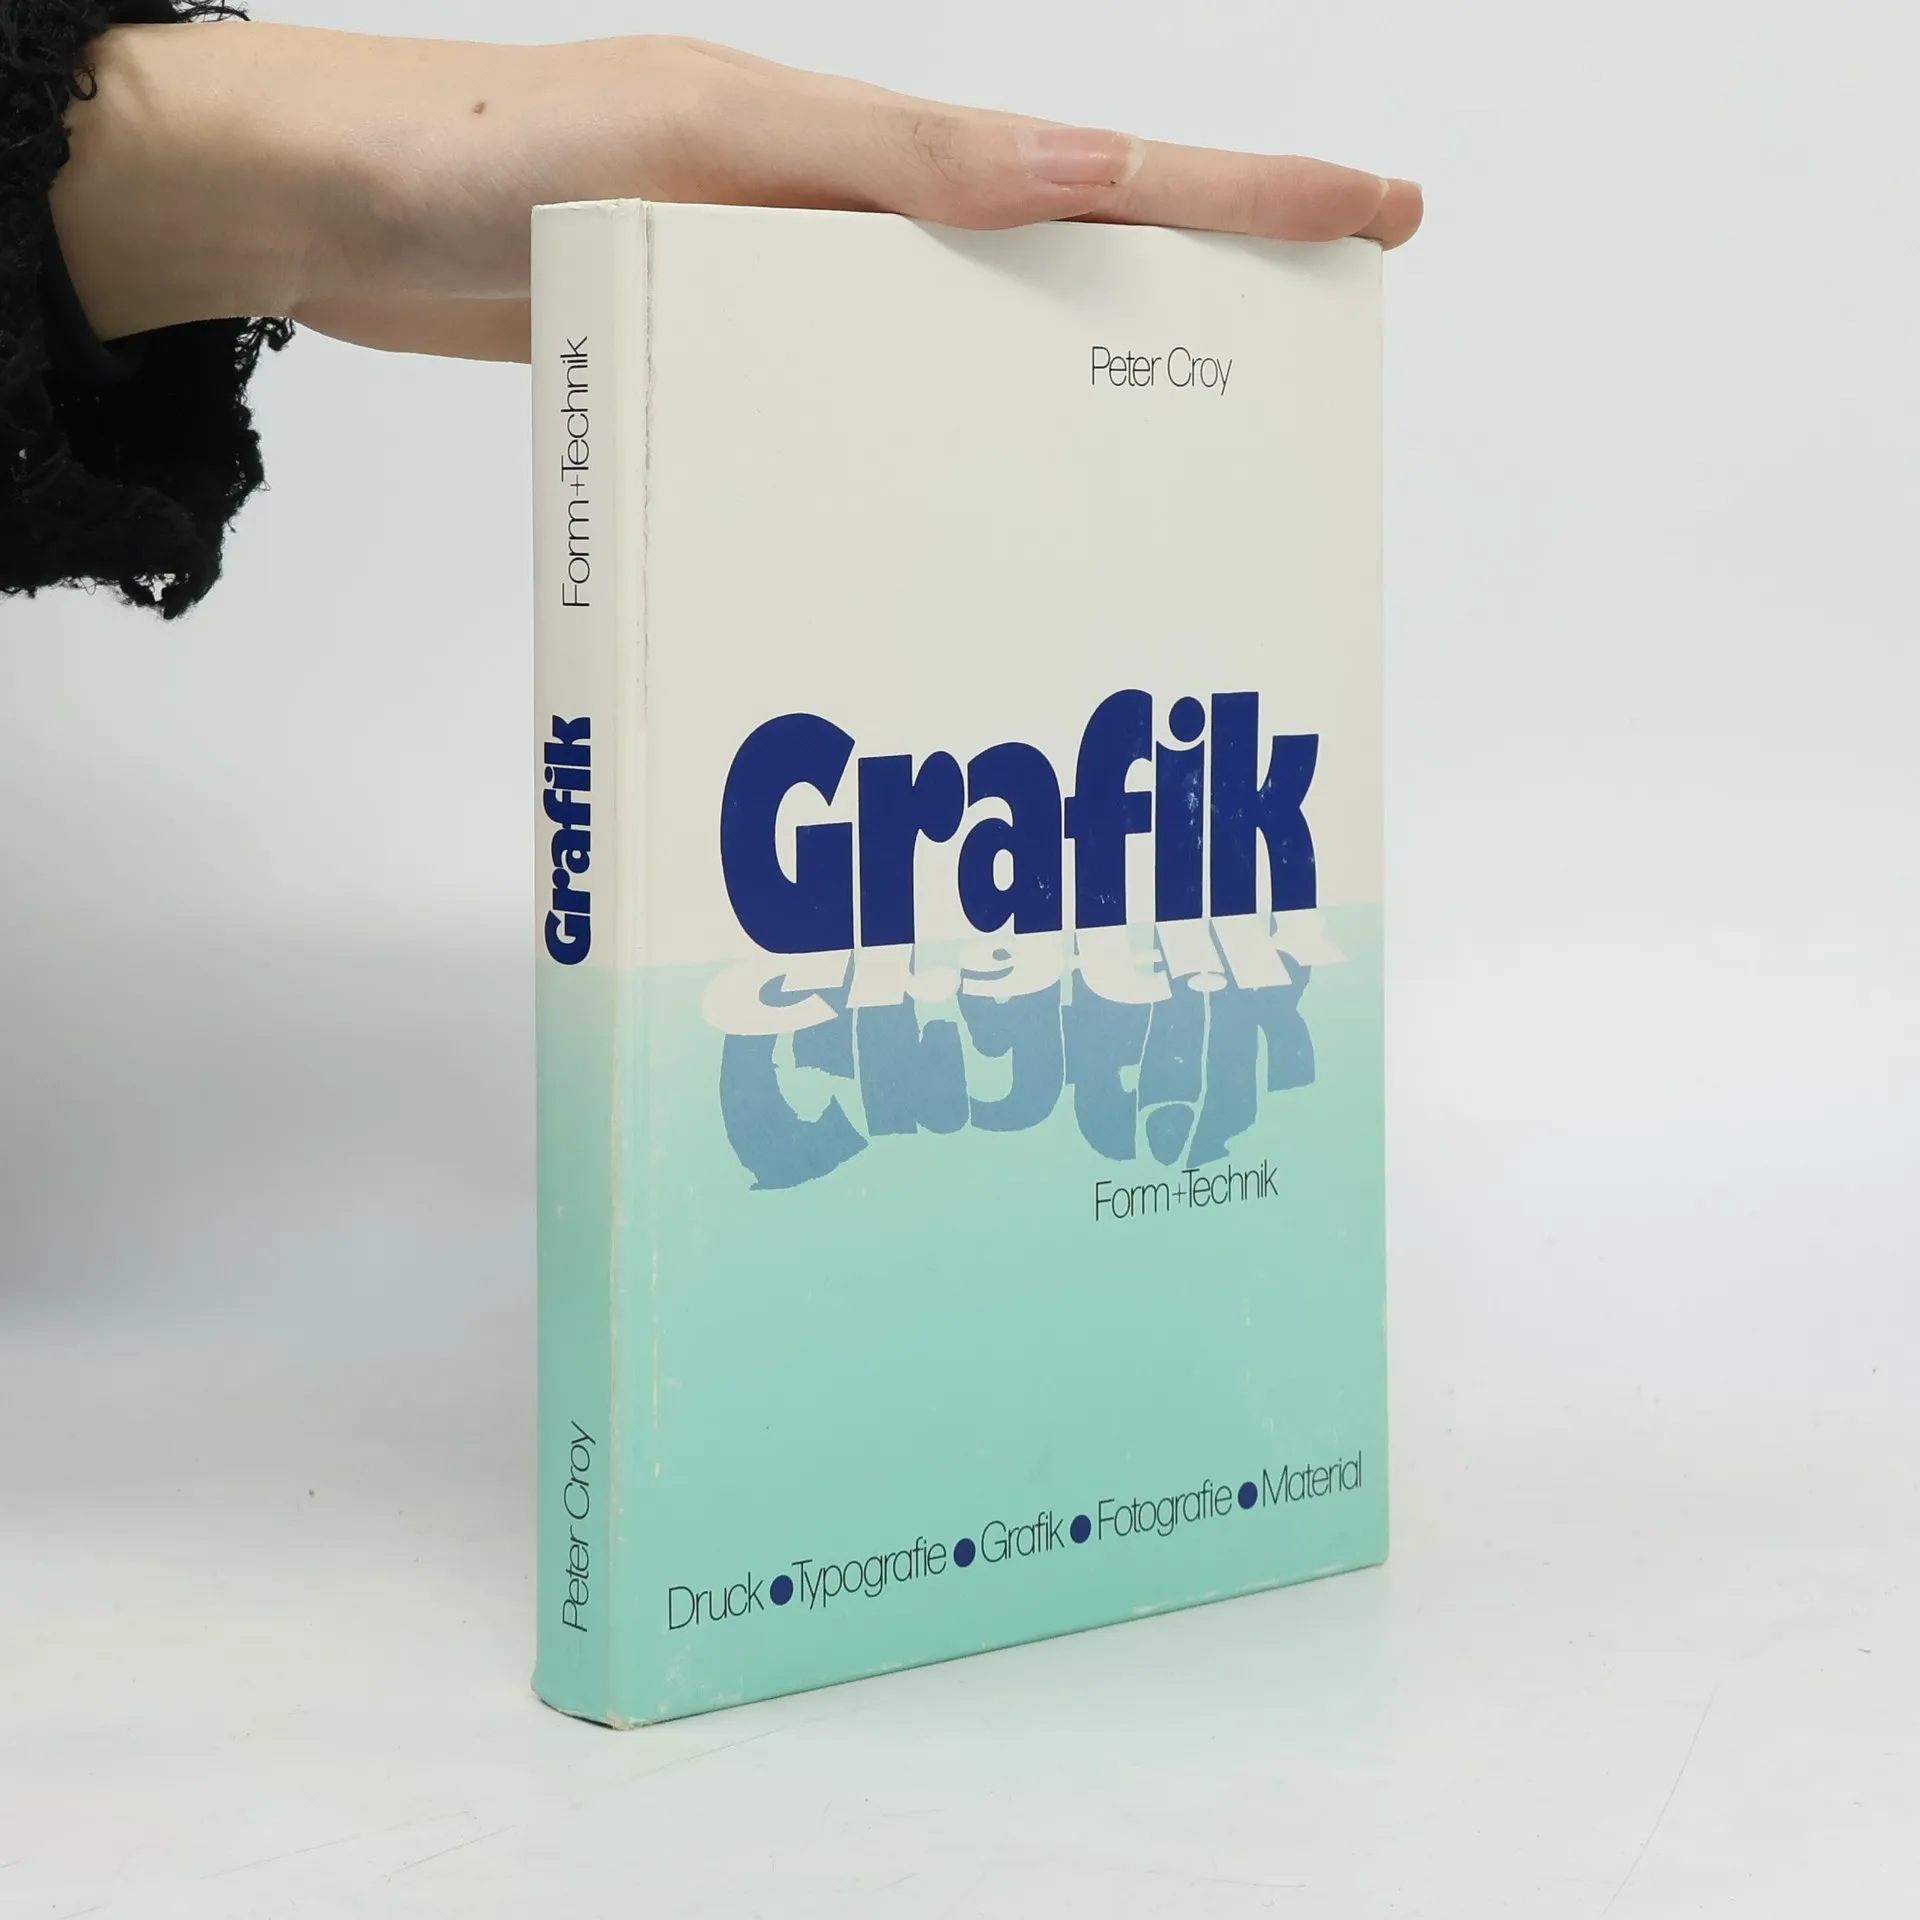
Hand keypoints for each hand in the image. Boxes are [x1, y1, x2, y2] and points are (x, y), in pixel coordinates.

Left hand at [54, 25, 1421, 360]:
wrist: (327, 211)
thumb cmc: (485, 151)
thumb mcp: (700, 135)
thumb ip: (881, 158)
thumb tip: (1074, 172)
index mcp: (864, 152)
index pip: (1096, 166)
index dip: (1242, 192)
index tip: (1370, 215)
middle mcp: (844, 224)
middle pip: (1062, 261)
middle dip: (1194, 302)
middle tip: (1305, 363)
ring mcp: (788, 301)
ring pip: (970, 348)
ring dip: (1069, 393)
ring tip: (1168, 466)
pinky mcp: (725, 365)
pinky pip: (860, 407)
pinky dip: (930, 445)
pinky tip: (962, 501)